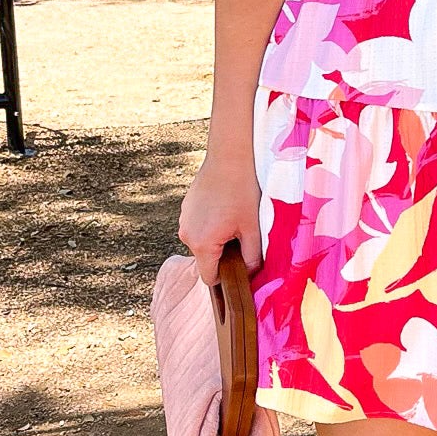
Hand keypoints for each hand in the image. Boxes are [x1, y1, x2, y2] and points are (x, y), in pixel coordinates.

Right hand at [178, 150, 262, 282]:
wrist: (230, 157)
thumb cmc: (242, 191)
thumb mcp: (253, 228)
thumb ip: (252, 257)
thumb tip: (251, 275)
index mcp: (202, 244)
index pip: (209, 278)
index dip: (226, 279)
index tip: (241, 269)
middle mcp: (186, 234)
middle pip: (206, 259)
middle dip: (224, 254)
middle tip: (243, 235)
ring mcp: (183, 219)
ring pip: (203, 241)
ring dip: (217, 238)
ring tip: (234, 218)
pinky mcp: (185, 207)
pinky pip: (198, 226)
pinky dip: (211, 224)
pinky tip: (226, 208)